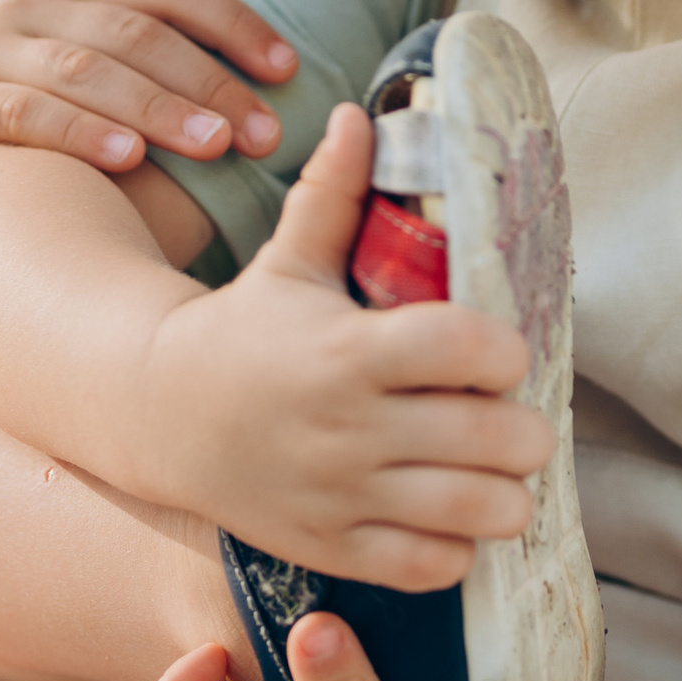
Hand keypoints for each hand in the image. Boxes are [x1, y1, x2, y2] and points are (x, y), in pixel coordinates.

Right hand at [0, 0, 297, 251]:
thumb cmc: (6, 120)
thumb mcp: (76, 59)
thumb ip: (137, 5)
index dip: (233, 22)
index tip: (289, 71)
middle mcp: (28, 10)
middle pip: (135, 31)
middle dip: (209, 80)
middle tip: (266, 133)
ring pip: (85, 70)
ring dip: (158, 109)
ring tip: (216, 148)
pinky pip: (21, 111)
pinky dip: (79, 132)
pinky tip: (129, 161)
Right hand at [140, 101, 554, 582]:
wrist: (156, 414)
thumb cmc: (241, 332)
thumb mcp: (288, 263)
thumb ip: (335, 193)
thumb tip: (363, 114)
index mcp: (349, 349)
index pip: (470, 348)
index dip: (506, 350)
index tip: (500, 351)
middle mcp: (350, 427)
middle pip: (495, 439)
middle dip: (525, 430)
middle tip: (514, 418)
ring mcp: (343, 494)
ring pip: (477, 511)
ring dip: (505, 494)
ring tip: (494, 471)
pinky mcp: (333, 547)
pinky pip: (432, 566)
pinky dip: (456, 546)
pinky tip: (447, 516)